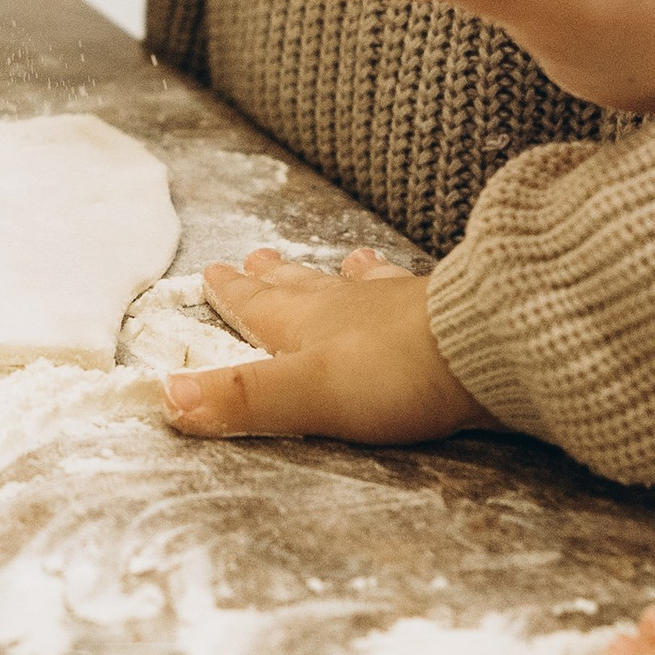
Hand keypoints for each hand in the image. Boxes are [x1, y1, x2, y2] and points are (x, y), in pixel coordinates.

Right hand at [159, 246, 487, 444]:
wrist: (489, 345)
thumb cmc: (393, 373)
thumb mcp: (305, 394)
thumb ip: (241, 397)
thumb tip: (165, 396)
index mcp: (306, 324)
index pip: (258, 306)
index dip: (232, 294)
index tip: (210, 272)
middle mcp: (346, 305)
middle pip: (301, 288)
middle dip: (274, 278)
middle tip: (255, 257)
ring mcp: (396, 304)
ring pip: (354, 284)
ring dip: (334, 276)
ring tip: (335, 261)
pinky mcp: (441, 311)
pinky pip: (406, 290)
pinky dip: (394, 282)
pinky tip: (405, 278)